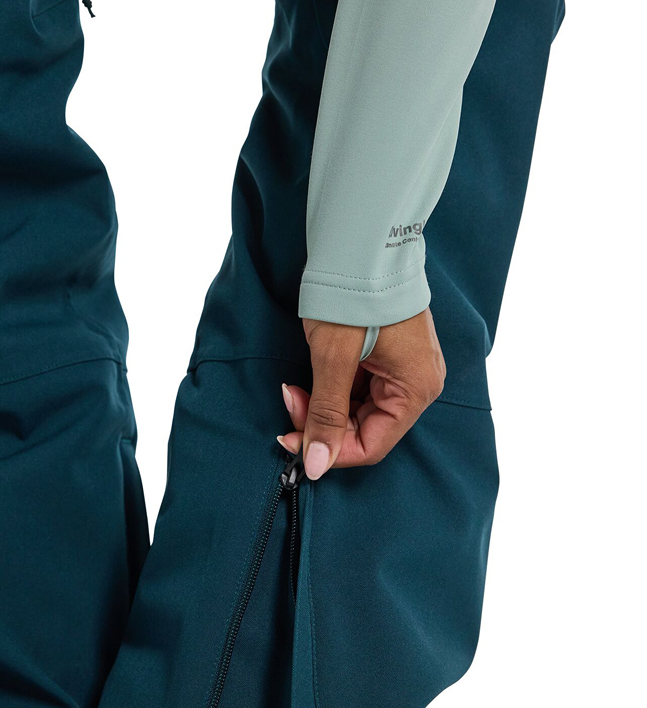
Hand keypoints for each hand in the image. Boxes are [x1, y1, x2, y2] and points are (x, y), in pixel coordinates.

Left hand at [278, 309, 445, 479]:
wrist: (360, 242)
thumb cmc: (354, 295)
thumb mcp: (333, 358)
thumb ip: (325, 415)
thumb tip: (316, 466)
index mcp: (417, 389)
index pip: (372, 446)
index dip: (330, 451)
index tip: (292, 441)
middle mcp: (418, 384)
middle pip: (365, 429)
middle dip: (322, 423)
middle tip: (289, 402)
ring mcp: (404, 369)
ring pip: (358, 411)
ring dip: (323, 406)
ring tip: (296, 387)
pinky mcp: (388, 357)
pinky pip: (358, 389)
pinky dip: (331, 390)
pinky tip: (310, 379)